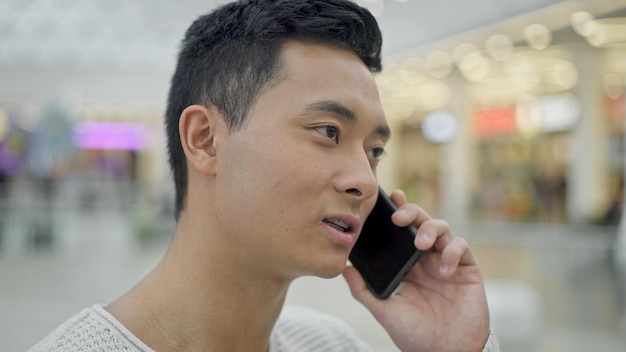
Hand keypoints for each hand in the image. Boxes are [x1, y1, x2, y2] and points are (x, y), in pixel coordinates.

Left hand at [343, 190, 489, 351]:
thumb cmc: (413, 334)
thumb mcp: (383, 310)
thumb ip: (363, 290)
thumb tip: (342, 267)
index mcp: (406, 263)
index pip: (401, 230)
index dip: (396, 210)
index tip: (387, 196)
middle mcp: (426, 258)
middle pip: (420, 221)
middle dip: (411, 212)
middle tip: (399, 218)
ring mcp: (446, 261)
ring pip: (442, 227)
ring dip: (430, 229)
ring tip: (421, 244)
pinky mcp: (467, 269)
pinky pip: (462, 246)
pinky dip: (452, 251)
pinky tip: (443, 269)